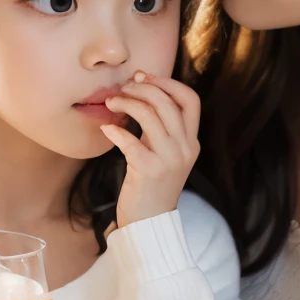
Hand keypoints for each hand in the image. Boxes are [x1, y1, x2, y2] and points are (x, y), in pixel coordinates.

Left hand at [101, 72, 200, 227]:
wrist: (149, 222)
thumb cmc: (151, 184)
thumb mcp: (164, 153)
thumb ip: (159, 127)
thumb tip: (140, 88)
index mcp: (192, 142)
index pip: (190, 100)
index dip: (168, 83)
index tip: (145, 76)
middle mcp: (185, 148)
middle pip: (168, 103)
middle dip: (143, 88)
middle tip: (123, 87)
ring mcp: (169, 160)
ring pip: (151, 116)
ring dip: (127, 103)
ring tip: (112, 102)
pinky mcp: (149, 171)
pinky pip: (132, 142)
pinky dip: (117, 130)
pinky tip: (107, 128)